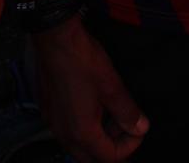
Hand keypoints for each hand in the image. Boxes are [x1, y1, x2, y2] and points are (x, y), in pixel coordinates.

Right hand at [33, 19, 148, 161]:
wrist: (55, 39)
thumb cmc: (80, 59)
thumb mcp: (112, 86)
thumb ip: (127, 111)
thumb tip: (140, 127)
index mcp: (82, 132)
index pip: (110, 158)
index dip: (129, 146)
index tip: (138, 129)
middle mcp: (64, 133)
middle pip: (91, 158)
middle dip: (111, 149)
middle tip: (126, 131)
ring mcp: (53, 123)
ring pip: (78, 146)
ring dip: (97, 138)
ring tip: (111, 116)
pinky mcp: (49, 110)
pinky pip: (67, 131)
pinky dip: (83, 127)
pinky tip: (93, 107)